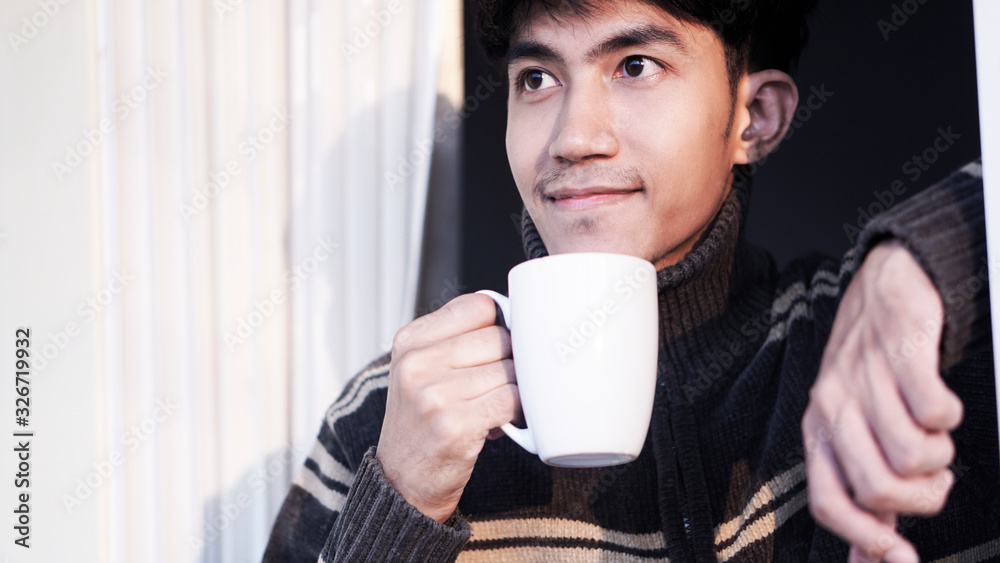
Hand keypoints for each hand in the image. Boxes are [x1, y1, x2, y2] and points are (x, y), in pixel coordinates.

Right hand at [376, 293, 519, 522]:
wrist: (401, 481)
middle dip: (509, 361)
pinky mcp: (454, 425)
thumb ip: (456, 339)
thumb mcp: (420, 370)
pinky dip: (517, 410)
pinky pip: (511, 400)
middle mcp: (417, 363)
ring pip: (509, 370)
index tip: (498, 345)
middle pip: (498, 337)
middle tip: (497, 382)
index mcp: (410, 341)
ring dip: (514, 389)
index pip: (478, 306)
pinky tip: (502, 419)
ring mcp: (434, 395)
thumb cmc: (421, 423)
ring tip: (494, 404)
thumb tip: (511, 316)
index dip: (498, 324)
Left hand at [802, 240, 963, 561]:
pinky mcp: (900, 350)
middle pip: (877, 489)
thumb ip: (862, 491)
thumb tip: (875, 561)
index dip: (865, 539)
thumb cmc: (869, 368)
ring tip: (934, 436)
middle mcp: (833, 405)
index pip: (827, 502)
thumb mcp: (851, 426)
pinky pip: (935, 411)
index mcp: (818, 430)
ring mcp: (864, 378)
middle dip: (922, 497)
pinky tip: (941, 405)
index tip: (901, 555)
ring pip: (911, 456)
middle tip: (933, 475)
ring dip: (939, 456)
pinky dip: (950, 418)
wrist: (885, 287)